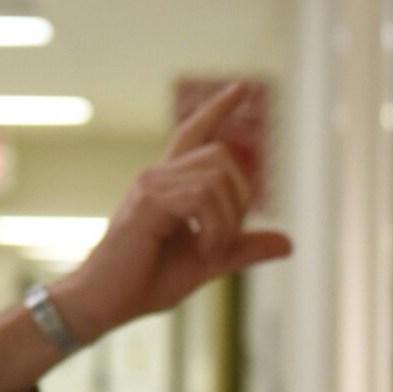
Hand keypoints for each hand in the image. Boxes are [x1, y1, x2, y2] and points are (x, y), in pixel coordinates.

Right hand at [50, 83, 291, 342]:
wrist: (104, 303)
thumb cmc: (145, 282)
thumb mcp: (206, 263)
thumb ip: (243, 248)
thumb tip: (288, 242)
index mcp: (168, 184)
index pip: (193, 132)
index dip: (218, 109)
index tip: (241, 88)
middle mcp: (157, 176)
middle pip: (221, 157)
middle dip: (240, 199)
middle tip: (224, 241)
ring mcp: (150, 185)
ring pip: (216, 178)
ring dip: (227, 221)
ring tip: (208, 250)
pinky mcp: (148, 202)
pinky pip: (201, 199)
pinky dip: (214, 229)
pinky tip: (200, 249)